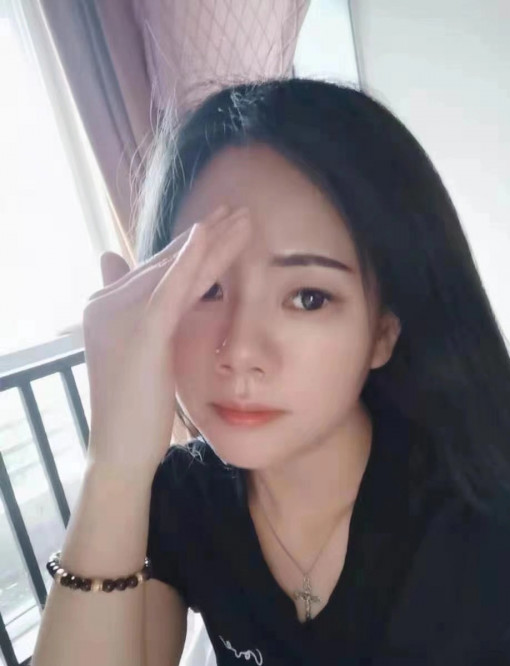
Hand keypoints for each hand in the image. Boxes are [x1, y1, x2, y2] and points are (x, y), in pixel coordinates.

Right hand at [82, 203, 250, 481]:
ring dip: (213, 239)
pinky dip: (194, 258)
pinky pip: (172, 287)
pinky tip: (212, 233)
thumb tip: (168, 318)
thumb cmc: (137, 414)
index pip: (158, 270)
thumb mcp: (144, 362)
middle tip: (238, 210)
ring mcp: (120, 314)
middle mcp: (107, 303)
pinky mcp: (141, 331)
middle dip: (206, 235)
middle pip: (167, 262)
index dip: (192, 248)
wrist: (122, 452)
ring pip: (176, 268)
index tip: (222, 228)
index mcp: (107, 308)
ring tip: (243, 217)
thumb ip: (151, 327)